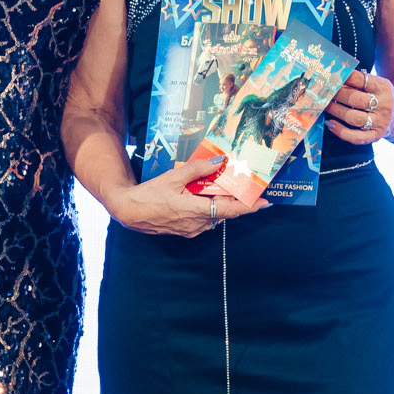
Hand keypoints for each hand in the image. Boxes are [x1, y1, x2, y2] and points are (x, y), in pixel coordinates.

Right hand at [107, 151, 266, 236]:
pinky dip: (209, 209)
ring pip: (215, 217)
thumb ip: (198, 169)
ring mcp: (191, 230)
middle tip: (247, 190)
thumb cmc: (149, 195)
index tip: (264, 203)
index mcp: (196, 211)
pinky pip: (204, 220)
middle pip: (225, 214)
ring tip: (225, 191)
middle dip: (237, 203)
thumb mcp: (173, 177)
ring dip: (221, 205)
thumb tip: (219, 161)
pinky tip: (205, 198)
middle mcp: (197, 224)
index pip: (230, 210)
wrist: (128, 211)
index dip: (249, 207)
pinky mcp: (184, 231)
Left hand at [325, 67, 393, 146]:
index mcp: (383, 88)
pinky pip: (356, 137)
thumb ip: (359, 82)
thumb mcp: (377, 84)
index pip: (362, 80)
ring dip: (336, 111)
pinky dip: (340, 131)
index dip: (345, 78)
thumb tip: (334, 78)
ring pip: (354, 118)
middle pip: (356, 100)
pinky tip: (330, 124)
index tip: (331, 76)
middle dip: (337, 95)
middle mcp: (384, 105)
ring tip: (325, 106)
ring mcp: (380, 122)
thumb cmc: (382, 96)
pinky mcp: (375, 136)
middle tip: (325, 92)